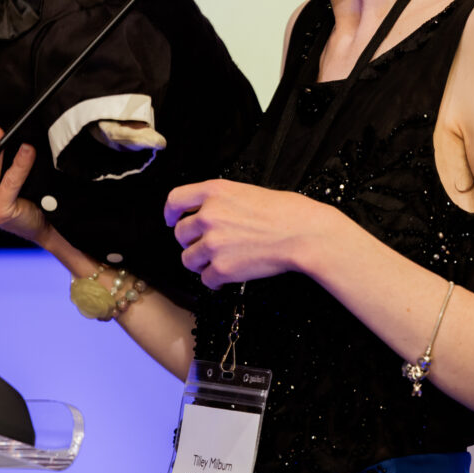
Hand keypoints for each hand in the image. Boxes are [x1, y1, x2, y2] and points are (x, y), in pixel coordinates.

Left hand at [165, 179, 323, 288]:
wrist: (302, 233)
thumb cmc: (284, 211)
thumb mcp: (245, 191)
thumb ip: (219, 201)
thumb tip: (204, 215)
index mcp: (213, 191)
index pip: (175, 199)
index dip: (170, 213)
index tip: (172, 221)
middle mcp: (208, 215)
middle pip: (180, 233)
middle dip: (190, 242)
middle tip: (206, 246)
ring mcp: (213, 243)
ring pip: (188, 259)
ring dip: (200, 263)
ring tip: (217, 262)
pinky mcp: (222, 268)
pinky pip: (205, 279)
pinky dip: (215, 281)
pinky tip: (228, 277)